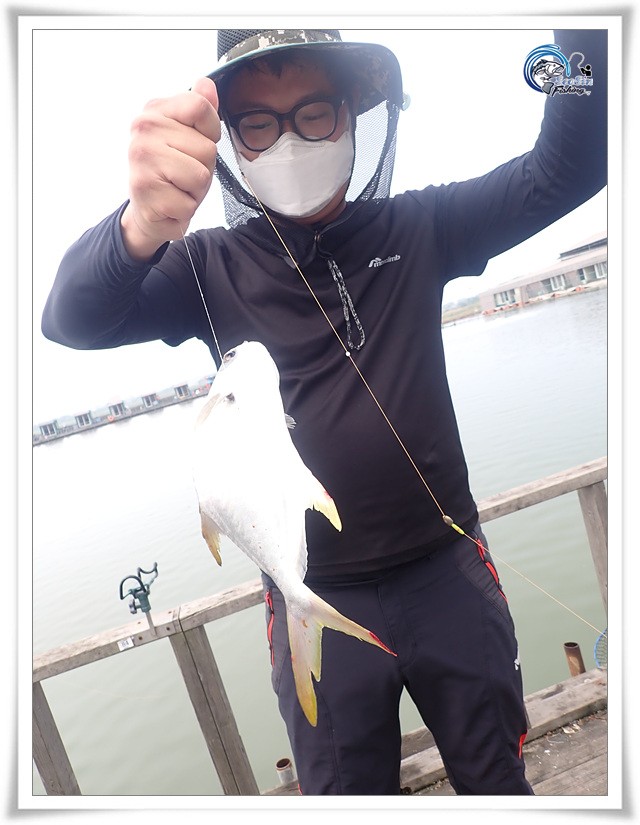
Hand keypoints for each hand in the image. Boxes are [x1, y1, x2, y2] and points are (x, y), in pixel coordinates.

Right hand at [121, 77, 220, 259]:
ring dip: (196, 190)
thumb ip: (200, 112)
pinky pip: (189, 202)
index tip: (194, 144)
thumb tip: (207, 83)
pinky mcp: (145, 190)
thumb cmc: (173, 173)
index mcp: (155, 110)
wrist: (148, 212)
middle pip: (207, 148)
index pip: (200, 107)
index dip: (209, 131)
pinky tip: (170, 204)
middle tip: (182, 175)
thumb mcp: (189, 138)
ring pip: (201, 175)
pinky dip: (185, 209)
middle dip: (203, 168)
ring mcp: (141, 158)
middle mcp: (143, 128)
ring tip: (178, 188)